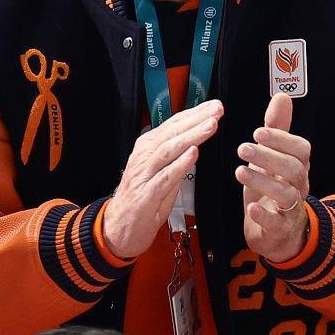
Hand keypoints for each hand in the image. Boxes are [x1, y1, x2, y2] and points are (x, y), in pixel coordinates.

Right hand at [100, 99, 223, 259]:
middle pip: (172, 133)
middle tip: (217, 109)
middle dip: (196, 119)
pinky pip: (165, 177)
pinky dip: (180, 164)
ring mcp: (144, 174)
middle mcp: (144, 156)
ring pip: (169, 150)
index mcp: (148, 148)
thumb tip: (195, 142)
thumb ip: (174, 157)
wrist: (117, 229)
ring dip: (191, 136)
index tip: (215, 106)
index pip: (173, 125)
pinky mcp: (146, 194)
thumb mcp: (159, 172)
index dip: (194, 114)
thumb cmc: (142, 199)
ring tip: (210, 125)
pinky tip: (194, 153)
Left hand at [238, 93, 311, 263]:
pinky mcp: (279, 230)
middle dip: (269, 157)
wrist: (280, 234)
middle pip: (294, 170)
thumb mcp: (273, 158)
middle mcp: (298, 187)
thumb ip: (278, 129)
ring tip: (240, 171)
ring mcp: (291, 210)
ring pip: (286, 195)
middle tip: (243, 148)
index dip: (281, 140)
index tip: (258, 131)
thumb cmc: (274, 190)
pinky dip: (264, 214)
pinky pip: (276, 223)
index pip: (300, 149)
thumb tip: (282, 96)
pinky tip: (251, 206)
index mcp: (297, 167)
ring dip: (263, 181)